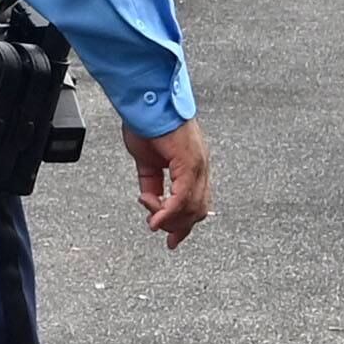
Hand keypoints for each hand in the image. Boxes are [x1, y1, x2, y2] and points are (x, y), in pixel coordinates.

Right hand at [127, 119, 211, 248]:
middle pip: (198, 210)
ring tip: (151, 218)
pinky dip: (167, 212)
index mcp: (193, 165)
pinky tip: (155, 218)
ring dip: (169, 219)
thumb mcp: (147, 162)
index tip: (172, 240)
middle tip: (160, 232)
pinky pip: (182, 197)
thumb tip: (152, 202)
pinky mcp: (189, 163)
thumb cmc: (145, 123)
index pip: (197, 203)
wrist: (143, 103)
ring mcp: (198, 164)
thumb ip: (151, 183)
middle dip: (178, 227)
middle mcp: (200, 166)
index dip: (184, 224)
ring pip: (192, 208)